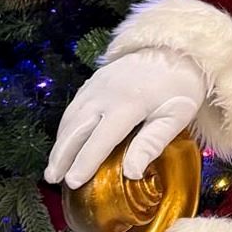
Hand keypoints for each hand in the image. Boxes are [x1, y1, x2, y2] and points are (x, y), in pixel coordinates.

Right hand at [46, 49, 206, 188]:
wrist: (176, 49)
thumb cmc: (180, 87)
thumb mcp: (176, 116)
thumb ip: (152, 143)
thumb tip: (132, 173)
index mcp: (128, 104)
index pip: (100, 139)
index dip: (85, 162)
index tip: (73, 183)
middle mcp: (106, 93)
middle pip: (77, 129)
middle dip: (62, 156)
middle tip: (51, 179)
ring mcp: (97, 84)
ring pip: (70, 117)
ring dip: (60, 143)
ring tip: (53, 166)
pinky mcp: (94, 80)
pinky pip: (74, 106)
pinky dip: (65, 126)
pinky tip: (63, 141)